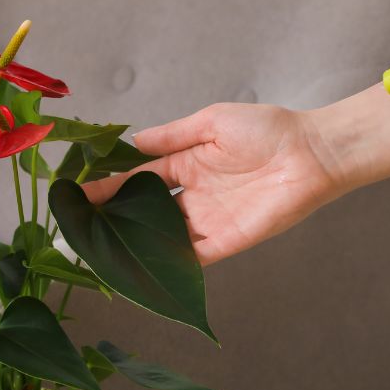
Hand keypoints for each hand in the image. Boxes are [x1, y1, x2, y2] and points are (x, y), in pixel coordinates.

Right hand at [83, 103, 346, 264]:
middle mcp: (192, 195)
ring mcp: (207, 220)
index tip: (77, 193)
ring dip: (136, 246)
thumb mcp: (210, 122)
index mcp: (186, 164)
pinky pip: (191, 257)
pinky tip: (140, 267)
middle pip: (145, 214)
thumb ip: (171, 136)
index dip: (108, 187)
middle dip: (115, 221)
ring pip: (163, 239)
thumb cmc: (267, 129)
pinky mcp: (226, 241)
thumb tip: (132, 141)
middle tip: (81, 228)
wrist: (311, 152)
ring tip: (100, 252)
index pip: (138, 179)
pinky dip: (167, 264)